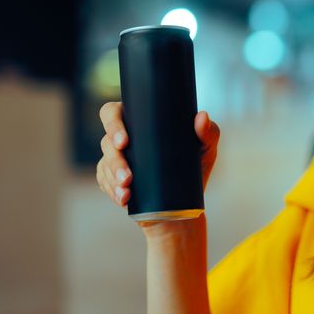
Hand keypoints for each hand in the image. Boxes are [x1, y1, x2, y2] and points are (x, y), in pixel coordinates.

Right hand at [95, 102, 220, 209]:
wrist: (189, 201)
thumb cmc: (195, 165)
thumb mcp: (205, 148)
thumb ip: (208, 131)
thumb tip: (202, 116)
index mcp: (139, 121)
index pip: (113, 112)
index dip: (112, 123)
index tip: (125, 140)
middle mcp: (124, 139)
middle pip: (106, 141)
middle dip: (114, 159)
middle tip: (128, 175)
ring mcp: (116, 160)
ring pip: (105, 165)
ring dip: (113, 178)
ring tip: (127, 190)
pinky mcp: (113, 181)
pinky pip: (105, 184)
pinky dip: (113, 192)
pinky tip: (123, 199)